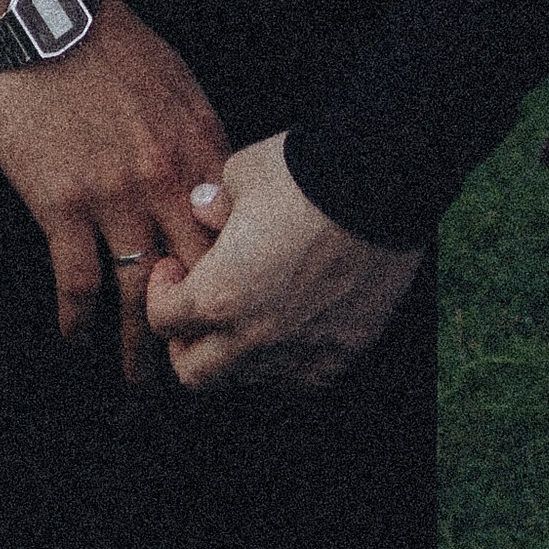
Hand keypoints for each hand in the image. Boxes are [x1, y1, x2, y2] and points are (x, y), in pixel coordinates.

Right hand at [0, 0, 228, 384]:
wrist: (45, 14)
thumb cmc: (109, 44)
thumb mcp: (175, 85)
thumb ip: (195, 140)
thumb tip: (212, 186)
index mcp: (200, 145)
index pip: (231, 232)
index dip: (235, 278)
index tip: (236, 314)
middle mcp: (167, 176)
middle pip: (194, 273)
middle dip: (198, 327)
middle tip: (199, 369)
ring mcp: (115, 193)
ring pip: (139, 293)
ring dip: (138, 345)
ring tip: (139, 380)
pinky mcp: (62, 203)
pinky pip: (78, 280)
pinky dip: (77, 319)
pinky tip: (74, 338)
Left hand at [147, 134, 422, 391]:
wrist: (386, 183)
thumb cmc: (307, 172)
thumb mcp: (244, 172)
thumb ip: (214, 200)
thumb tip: (203, 209)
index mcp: (219, 295)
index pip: (163, 320)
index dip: (162, 290)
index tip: (175, 268)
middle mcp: (254, 338)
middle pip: (194, 372)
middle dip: (187, 341)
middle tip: (198, 306)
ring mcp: (300, 352)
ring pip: (248, 376)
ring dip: (237, 349)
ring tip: (251, 306)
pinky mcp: (341, 353)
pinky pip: (298, 373)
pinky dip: (286, 354)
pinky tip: (294, 316)